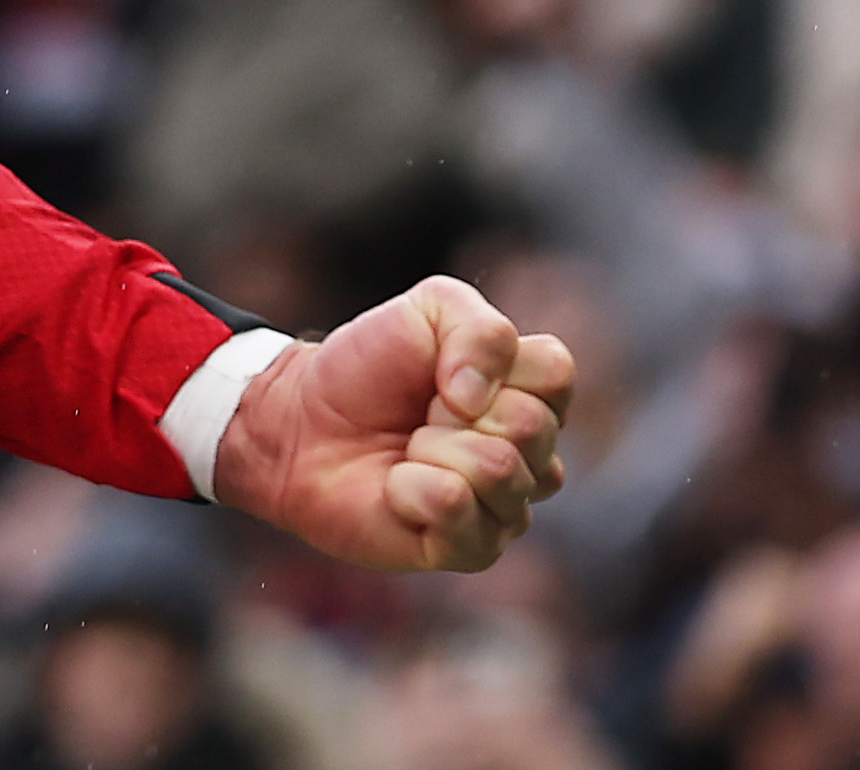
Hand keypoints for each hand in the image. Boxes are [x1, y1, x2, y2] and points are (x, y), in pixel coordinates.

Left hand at [208, 274, 572, 573]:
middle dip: (453, 408)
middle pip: (530, 427)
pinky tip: (398, 488)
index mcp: (532, 393)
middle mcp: (532, 455)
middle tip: (421, 412)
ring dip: (432, 448)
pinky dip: (412, 488)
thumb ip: (478, 328)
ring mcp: (507, 507)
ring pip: (498, 470)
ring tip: (409, 449)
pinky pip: (456, 509)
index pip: (556, 374)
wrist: (303, 422)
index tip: (446, 371)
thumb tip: (479, 399)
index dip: (493, 364)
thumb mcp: (425, 310)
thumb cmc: (369, 367)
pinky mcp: (472, 549)